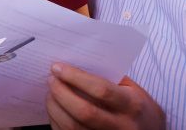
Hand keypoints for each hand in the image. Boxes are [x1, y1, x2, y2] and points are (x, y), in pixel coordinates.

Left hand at [46, 62, 164, 128]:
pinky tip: (55, 108)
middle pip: (84, 112)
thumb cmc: (136, 105)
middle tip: (51, 79)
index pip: (101, 90)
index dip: (75, 77)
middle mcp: (123, 126)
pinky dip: (56, 120)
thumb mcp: (131, 88)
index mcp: (133, 105)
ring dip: (55, 107)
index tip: (57, 67)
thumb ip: (107, 77)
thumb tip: (72, 63)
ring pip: (73, 126)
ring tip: (51, 92)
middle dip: (61, 92)